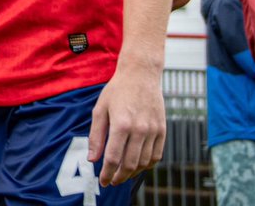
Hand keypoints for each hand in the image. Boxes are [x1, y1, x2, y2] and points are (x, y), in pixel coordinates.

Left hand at [88, 65, 164, 186]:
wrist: (141, 74)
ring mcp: (153, 130)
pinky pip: (157, 155)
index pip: (113, 158)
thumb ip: (95, 136)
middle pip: (130, 164)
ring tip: (123, 174)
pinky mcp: (162, 129)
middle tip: (112, 181)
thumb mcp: (100, 110)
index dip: (107, 173)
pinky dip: (147, 165)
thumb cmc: (117, 90)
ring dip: (133, 173)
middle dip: (119, 177)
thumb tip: (92, 159)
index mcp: (121, 124)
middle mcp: (140, 129)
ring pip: (144, 162)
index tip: (103, 181)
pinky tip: (138, 166)